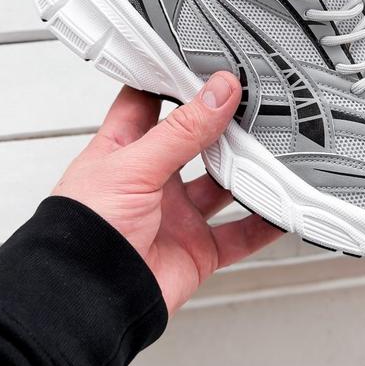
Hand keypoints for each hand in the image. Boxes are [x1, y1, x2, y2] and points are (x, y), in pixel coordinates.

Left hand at [52, 72, 281, 313]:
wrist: (87, 304)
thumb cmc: (82, 234)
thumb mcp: (133, 166)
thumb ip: (182, 130)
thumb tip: (218, 91)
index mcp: (123, 151)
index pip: (147, 102)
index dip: (171, 80)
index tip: (203, 61)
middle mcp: (151, 180)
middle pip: (194, 142)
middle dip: (220, 125)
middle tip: (252, 101)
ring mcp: (175, 215)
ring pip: (221, 184)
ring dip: (246, 170)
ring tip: (274, 147)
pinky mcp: (196, 249)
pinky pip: (239, 234)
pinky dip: (263, 222)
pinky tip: (282, 207)